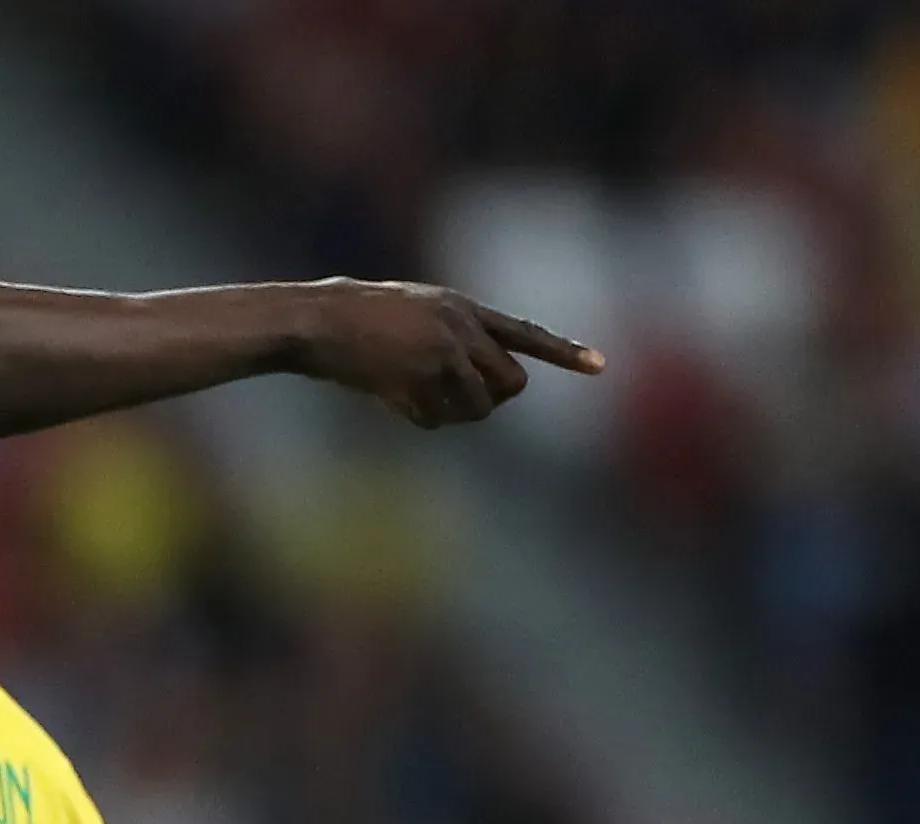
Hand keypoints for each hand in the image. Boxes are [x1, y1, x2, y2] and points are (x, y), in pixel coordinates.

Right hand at [290, 282, 599, 428]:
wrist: (318, 321)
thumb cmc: (356, 320)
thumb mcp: (414, 316)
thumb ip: (453, 339)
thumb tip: (478, 388)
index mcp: (464, 309)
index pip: (526, 333)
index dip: (565, 351)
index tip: (601, 366)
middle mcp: (463, 330)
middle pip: (510, 382)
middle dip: (491, 399)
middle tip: (458, 400)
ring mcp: (442, 354)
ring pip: (479, 406)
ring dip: (455, 413)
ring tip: (420, 399)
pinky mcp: (418, 378)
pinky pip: (436, 419)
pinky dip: (418, 418)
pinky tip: (391, 398)